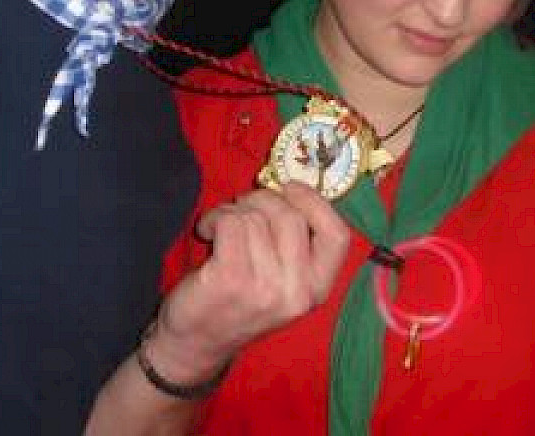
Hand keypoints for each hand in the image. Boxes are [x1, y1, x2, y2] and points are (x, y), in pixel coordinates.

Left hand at [143, 182, 349, 382]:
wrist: (197, 345)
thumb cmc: (240, 303)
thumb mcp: (283, 281)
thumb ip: (295, 243)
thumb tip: (287, 189)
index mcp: (317, 289)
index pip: (338, 236)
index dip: (316, 203)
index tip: (289, 189)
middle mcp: (298, 291)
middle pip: (291, 216)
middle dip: (262, 199)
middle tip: (242, 207)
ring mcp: (265, 287)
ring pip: (256, 217)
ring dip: (233, 210)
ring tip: (221, 226)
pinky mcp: (232, 279)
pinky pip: (231, 222)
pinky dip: (215, 218)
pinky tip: (208, 232)